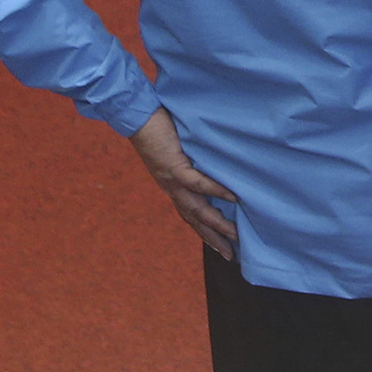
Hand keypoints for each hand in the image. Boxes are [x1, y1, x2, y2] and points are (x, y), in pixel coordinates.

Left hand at [129, 109, 239, 257]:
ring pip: (196, 208)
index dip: (204, 233)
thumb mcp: (178, 151)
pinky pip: (197, 183)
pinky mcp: (174, 166)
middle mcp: (170, 188)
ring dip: (216, 223)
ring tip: (235, 234)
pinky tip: (232, 197)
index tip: (221, 248)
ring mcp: (171, 179)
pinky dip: (215, 191)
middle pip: (194, 220)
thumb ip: (193, 162)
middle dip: (213, 239)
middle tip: (231, 255)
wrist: (136, 116)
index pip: (189, 215)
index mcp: (171, 186)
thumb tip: (218, 166)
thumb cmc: (159, 129)